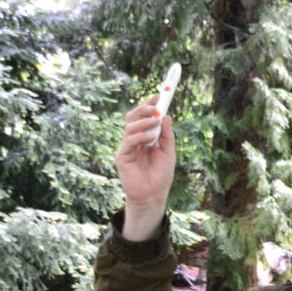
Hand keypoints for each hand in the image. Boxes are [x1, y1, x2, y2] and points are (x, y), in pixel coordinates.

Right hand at [116, 95, 176, 240]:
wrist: (154, 196)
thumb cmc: (161, 176)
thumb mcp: (169, 153)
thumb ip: (167, 136)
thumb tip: (167, 116)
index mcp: (145, 138)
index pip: (144, 117)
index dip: (149, 105)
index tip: (158, 95)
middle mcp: (134, 140)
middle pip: (133, 118)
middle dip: (144, 109)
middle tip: (155, 106)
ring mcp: (127, 148)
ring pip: (130, 127)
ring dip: (144, 121)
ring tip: (156, 121)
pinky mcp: (122, 157)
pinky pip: (129, 141)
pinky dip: (140, 137)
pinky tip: (150, 139)